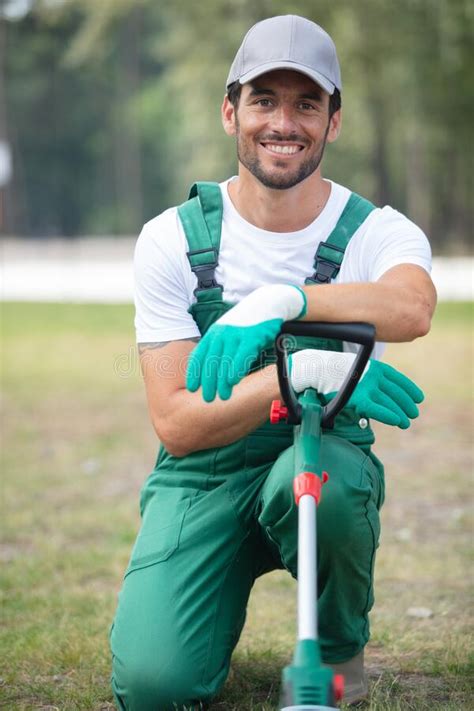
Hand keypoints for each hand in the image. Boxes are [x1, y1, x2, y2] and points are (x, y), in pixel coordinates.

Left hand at [186, 284, 305, 401]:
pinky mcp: (251, 336)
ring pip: (225, 362)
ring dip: (222, 382)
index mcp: (213, 333)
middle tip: (208, 399)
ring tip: (222, 397)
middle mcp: (221, 334)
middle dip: (208, 382)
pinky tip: (233, 382)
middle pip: (211, 362)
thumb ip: (221, 347)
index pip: (199, 356)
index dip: (195, 373)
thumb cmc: (249, 322)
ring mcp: (235, 334)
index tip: (192, 388)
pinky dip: (236, 370)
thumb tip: (216, 370)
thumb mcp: (230, 331)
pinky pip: (241, 356)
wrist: (268, 302)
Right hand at [289, 349, 423, 427]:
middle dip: (407, 404)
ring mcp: (368, 387)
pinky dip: (389, 416)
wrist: (317, 370)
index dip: (410, 389)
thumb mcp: (356, 369)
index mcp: (376, 366)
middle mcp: (375, 375)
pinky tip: (397, 421)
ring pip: (390, 403)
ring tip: (406, 422)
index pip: (398, 379)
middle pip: (397, 392)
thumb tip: (377, 391)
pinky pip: (379, 409)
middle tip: (413, 414)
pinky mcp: (360, 398)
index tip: (419, 398)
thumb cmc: (334, 371)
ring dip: (401, 413)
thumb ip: (368, 378)